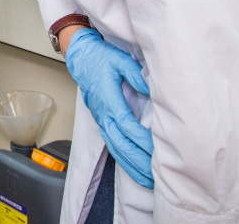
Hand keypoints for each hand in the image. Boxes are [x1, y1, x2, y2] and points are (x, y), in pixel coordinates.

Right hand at [65, 28, 154, 187]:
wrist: (81, 57)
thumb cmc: (100, 58)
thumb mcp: (120, 60)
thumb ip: (137, 75)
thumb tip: (152, 89)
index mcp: (108, 100)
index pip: (126, 125)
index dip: (141, 140)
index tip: (157, 151)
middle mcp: (103, 114)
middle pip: (120, 143)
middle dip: (139, 161)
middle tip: (156, 176)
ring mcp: (101, 119)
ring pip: (115, 147)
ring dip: (131, 165)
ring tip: (148, 181)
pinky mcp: (102, 121)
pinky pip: (112, 144)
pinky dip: (123, 159)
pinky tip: (134, 168)